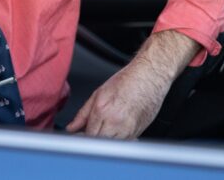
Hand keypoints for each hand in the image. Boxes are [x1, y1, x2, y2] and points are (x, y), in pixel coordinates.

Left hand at [65, 30, 199, 138]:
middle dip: (92, 141)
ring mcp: (129, 130)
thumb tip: (72, 127)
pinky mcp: (138, 133)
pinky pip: (124, 143)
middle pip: (98, 143)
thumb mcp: (98, 93)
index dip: (81, 137)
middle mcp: (116, 123)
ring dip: (105, 142)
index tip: (78, 135)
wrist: (150, 76)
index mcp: (103, 111)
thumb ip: (83, 113)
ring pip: (111, 146)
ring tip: (103, 129)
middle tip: (88, 133)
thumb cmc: (127, 81)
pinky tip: (115, 130)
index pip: (87, 135)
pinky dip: (117, 140)